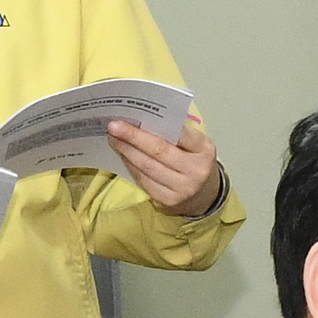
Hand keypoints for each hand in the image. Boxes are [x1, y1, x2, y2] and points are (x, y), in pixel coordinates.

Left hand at [104, 113, 226, 217]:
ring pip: (147, 167)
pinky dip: (130, 166)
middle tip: (113, 127)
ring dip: (127, 152)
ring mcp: (181, 189)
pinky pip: (143, 181)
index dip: (154, 126)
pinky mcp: (167, 201)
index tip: (131, 116)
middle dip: (133, 138)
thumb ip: (177, 132)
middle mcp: (196, 171)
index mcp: (204, 150)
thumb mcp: (195, 145)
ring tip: (113, 139)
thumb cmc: (195, 162)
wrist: (204, 195)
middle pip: (159, 151)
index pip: (179, 134)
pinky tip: (122, 156)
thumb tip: (143, 118)